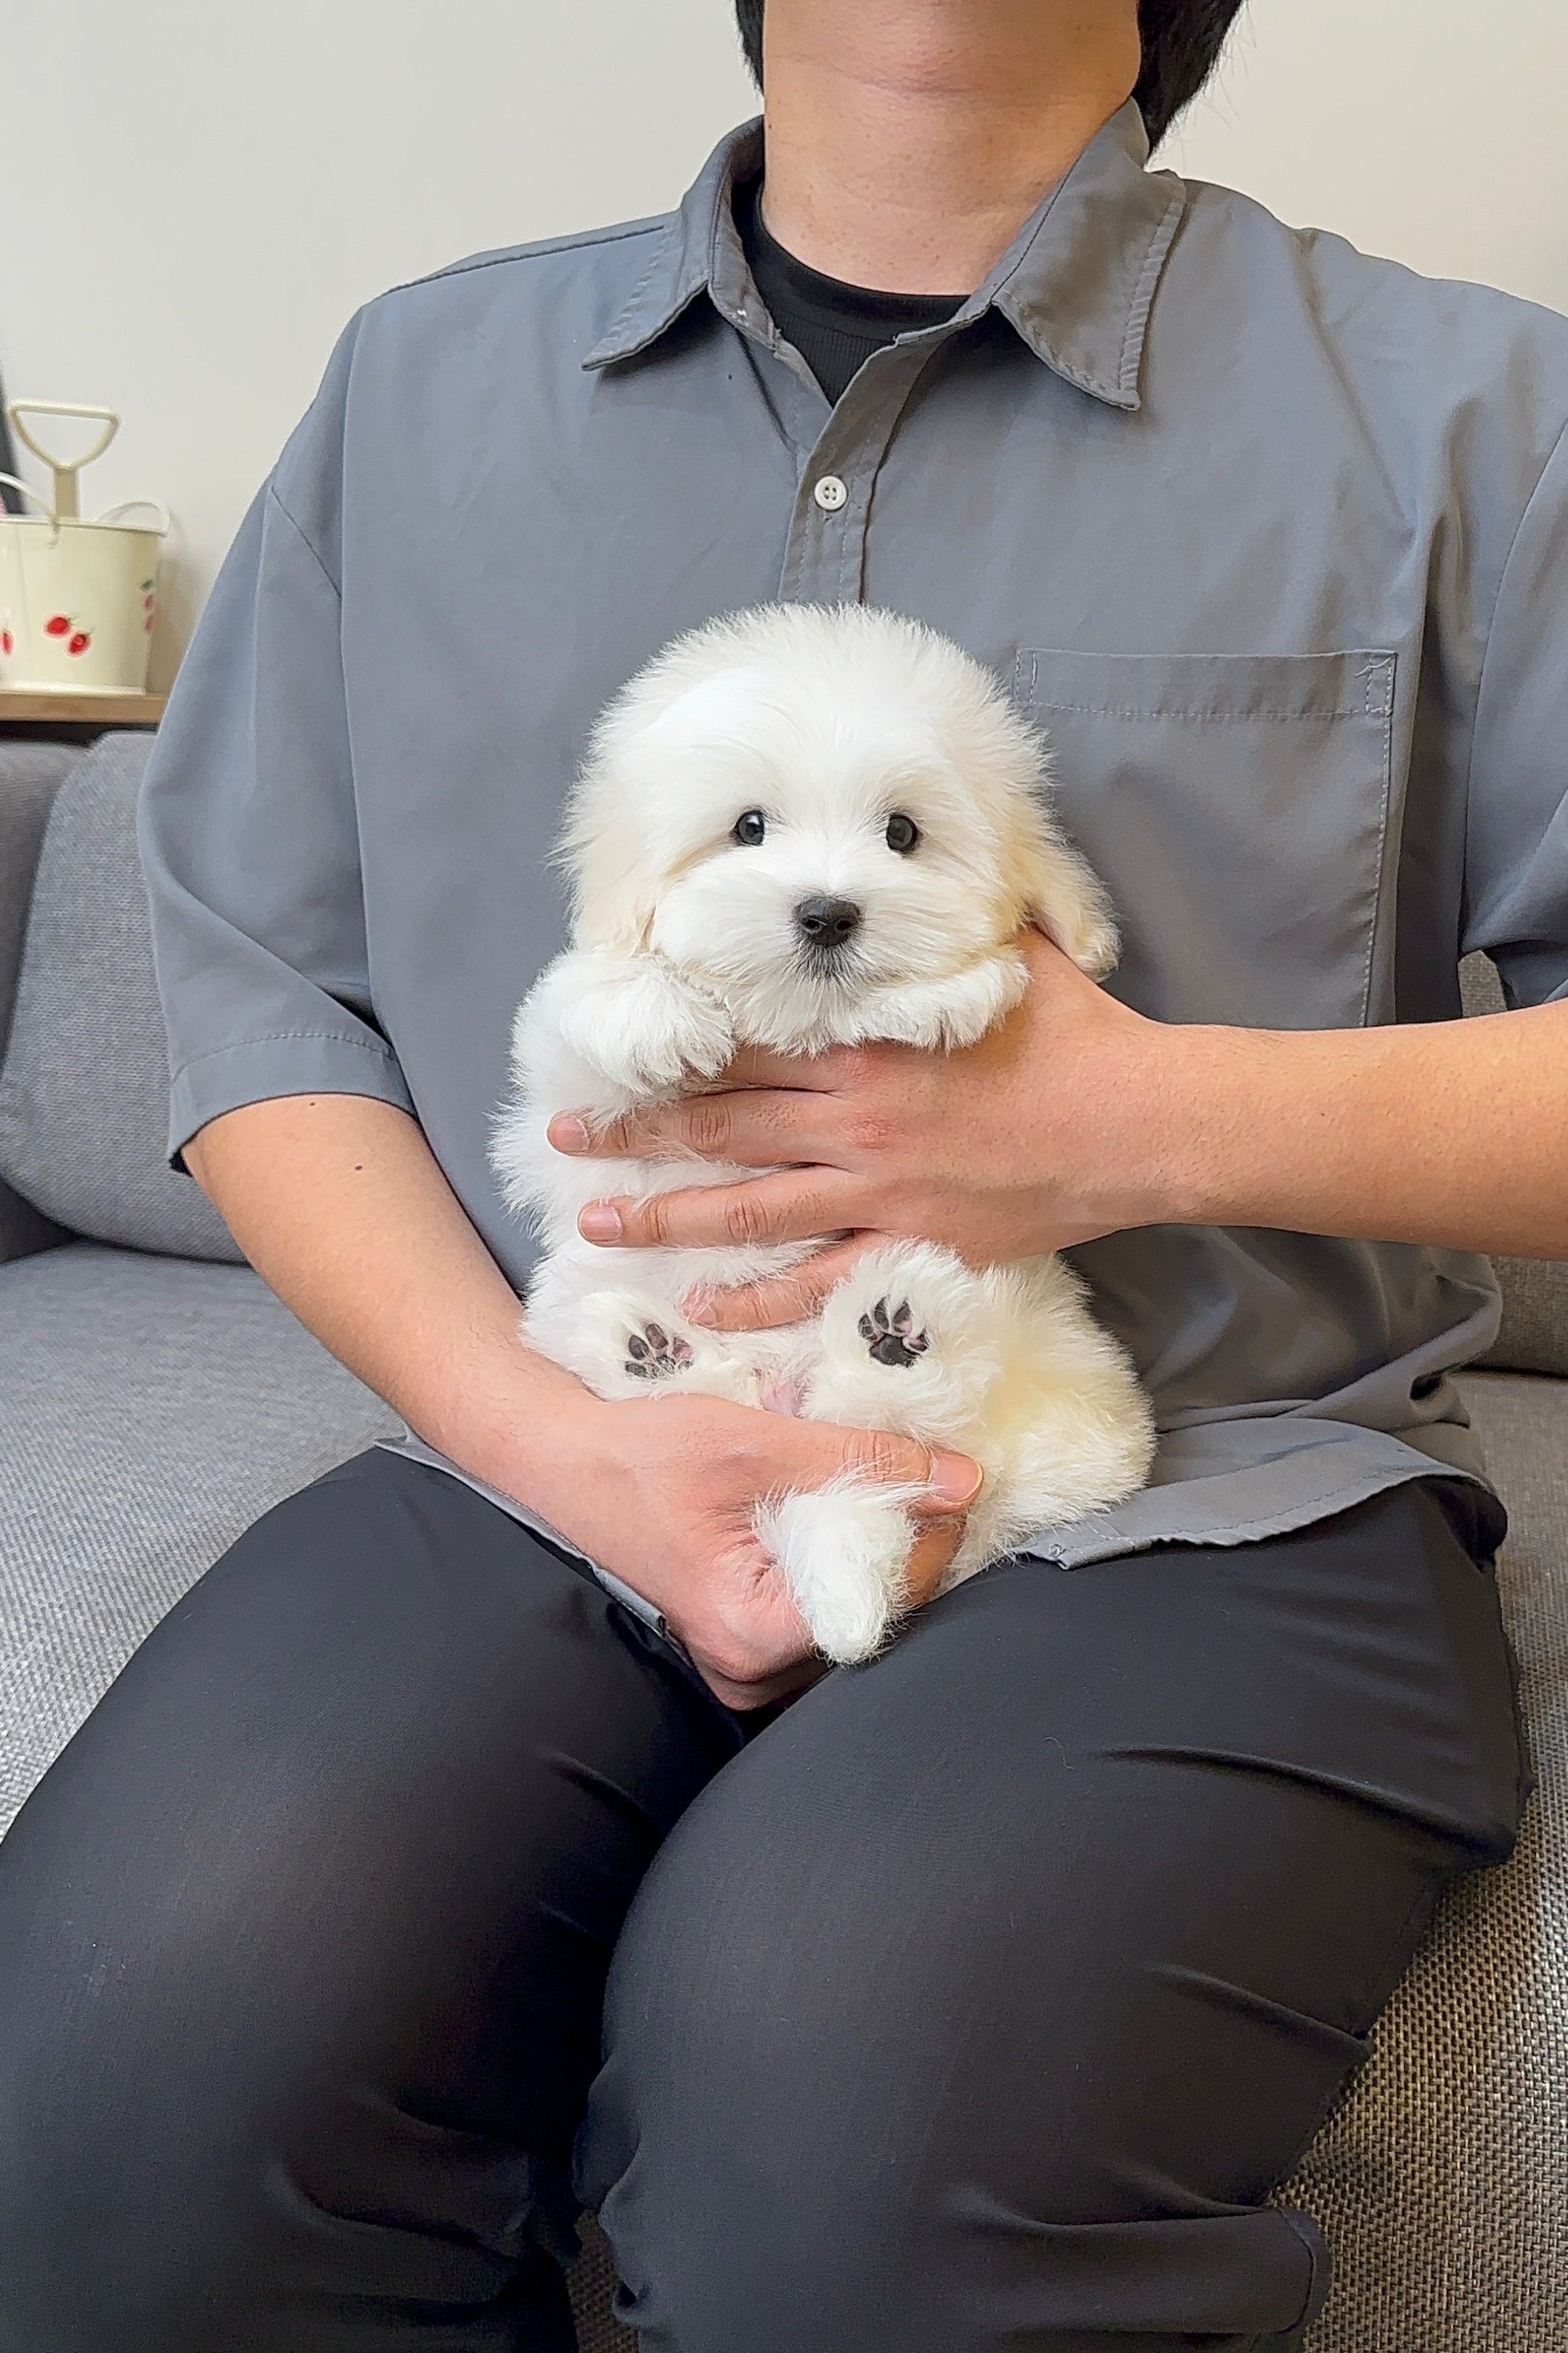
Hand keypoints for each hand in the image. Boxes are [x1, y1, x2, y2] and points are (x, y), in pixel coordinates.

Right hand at [535, 1393, 982, 1709]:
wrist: (563, 1460)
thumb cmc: (640, 1453)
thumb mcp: (755, 1442)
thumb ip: (859, 1461)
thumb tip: (960, 1479)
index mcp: (752, 1633)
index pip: (881, 1599)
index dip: (929, 1539)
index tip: (956, 1482)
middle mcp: (750, 1669)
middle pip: (870, 1614)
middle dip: (905, 1544)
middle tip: (928, 1478)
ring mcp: (742, 1663)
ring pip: (846, 1611)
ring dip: (871, 1550)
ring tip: (881, 1488)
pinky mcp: (739, 1639)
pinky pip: (814, 1607)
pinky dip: (834, 1558)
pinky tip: (837, 1510)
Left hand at [548, 930, 1176, 1328]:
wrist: (1141, 1123)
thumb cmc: (1076, 1035)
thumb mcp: (1003, 953)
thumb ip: (940, 927)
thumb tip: (914, 881)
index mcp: (863, 1042)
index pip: (741, 1047)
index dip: (669, 1053)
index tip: (612, 1052)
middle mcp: (852, 1115)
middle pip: (719, 1124)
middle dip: (635, 1131)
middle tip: (567, 1135)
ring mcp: (876, 1186)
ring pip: (745, 1206)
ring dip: (664, 1216)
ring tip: (598, 1223)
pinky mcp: (908, 1240)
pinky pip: (817, 1278)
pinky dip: (758, 1297)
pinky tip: (704, 1306)